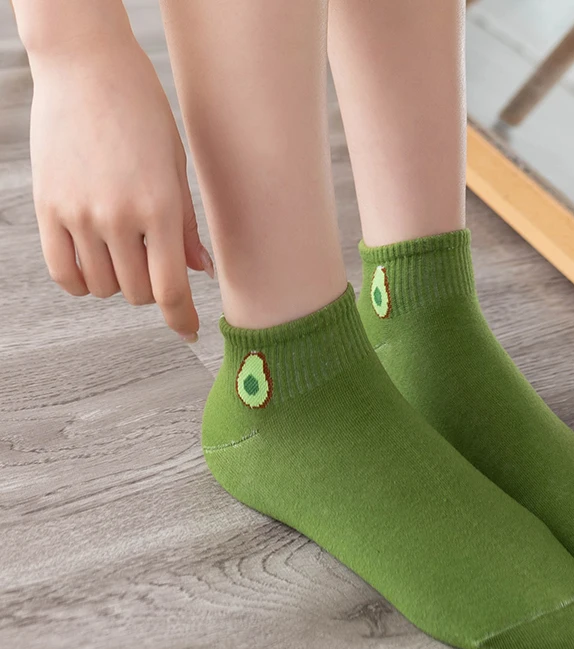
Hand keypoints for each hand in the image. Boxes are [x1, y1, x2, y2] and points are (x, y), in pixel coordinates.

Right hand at [29, 40, 212, 339]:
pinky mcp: (47, 208)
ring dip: (119, 282)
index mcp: (160, 208)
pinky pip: (63, 273)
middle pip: (137, 292)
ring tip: (124, 253)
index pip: (171, 288)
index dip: (182, 318)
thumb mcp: (176, 169)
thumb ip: (186, 227)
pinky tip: (94, 262)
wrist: (87, 67)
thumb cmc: (143, 114)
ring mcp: (78, 214)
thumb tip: (201, 272)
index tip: (189, 331)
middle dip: (152, 290)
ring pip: (102, 287)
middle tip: (154, 264)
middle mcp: (118, 217)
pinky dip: (82, 280)